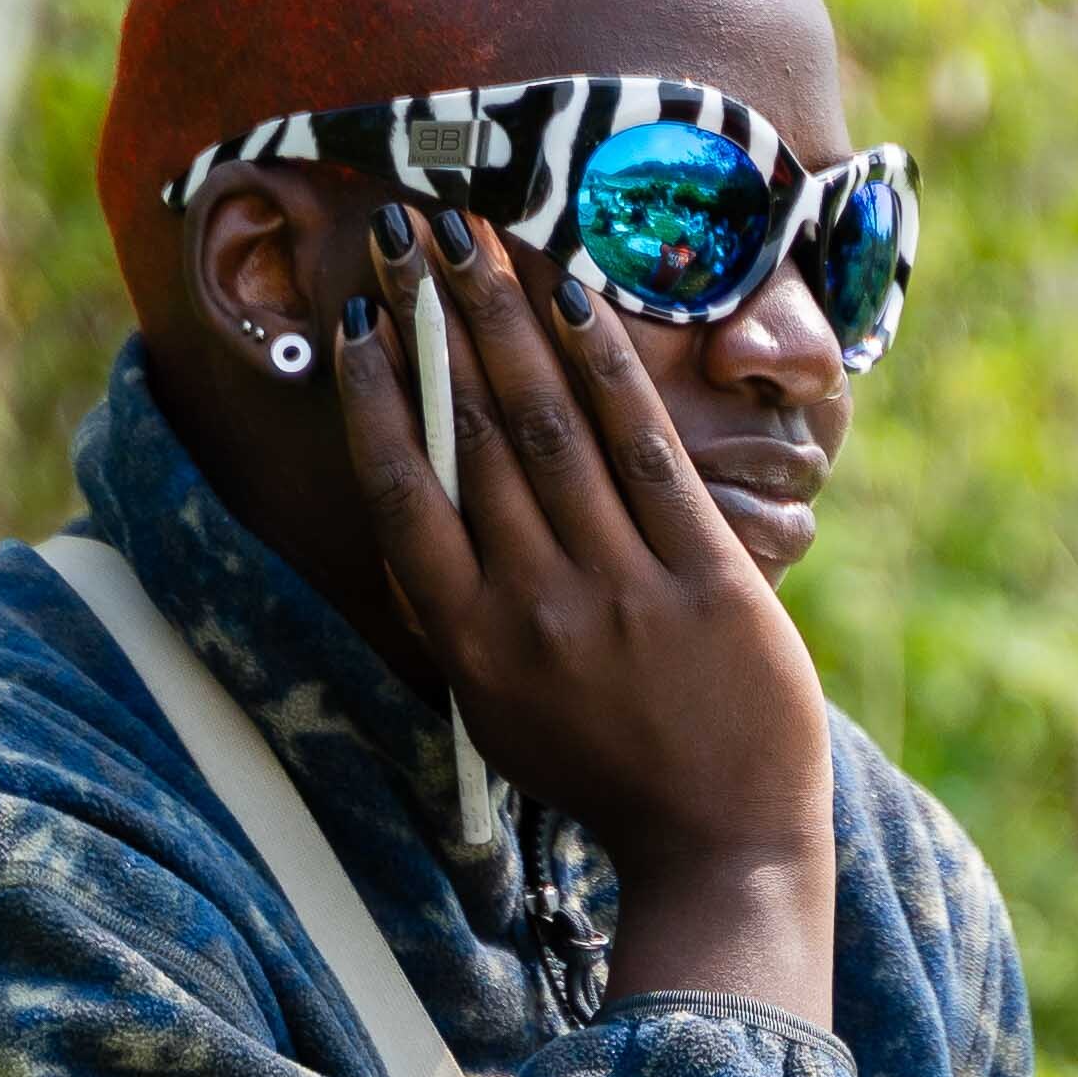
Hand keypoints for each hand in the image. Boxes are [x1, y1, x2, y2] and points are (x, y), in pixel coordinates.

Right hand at [326, 205, 840, 1017]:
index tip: (356, 321)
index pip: (401, 494)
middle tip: (409, 234)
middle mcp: (533, 607)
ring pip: (548, 426)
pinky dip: (605, 367)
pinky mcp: (703, 577)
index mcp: (470, 643)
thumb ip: (452, 624)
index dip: (374, 397)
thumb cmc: (606, 773)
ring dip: (505, 319)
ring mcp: (620, 589)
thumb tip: (405, 532)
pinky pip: (645, 450)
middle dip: (434, 323)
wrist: (721, 842)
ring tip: (476, 239)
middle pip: (470, 437)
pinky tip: (575, 297)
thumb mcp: (498, 715)